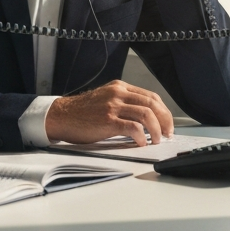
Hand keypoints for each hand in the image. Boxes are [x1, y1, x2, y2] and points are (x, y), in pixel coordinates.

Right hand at [44, 81, 174, 145]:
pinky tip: (140, 143)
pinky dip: (141, 136)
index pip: (151, 96)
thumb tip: (146, 119)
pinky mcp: (108, 120)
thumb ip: (124, 104)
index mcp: (119, 87)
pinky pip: (133, 127)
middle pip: (152, 104)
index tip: (167, 124)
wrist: (62, 116)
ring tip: (156, 140)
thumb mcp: (105, 100)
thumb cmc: (82, 112)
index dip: (164, 112)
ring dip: (156, 130)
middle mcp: (117, 93)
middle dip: (165, 121)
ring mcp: (112, 106)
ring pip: (146, 114)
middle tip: (167, 134)